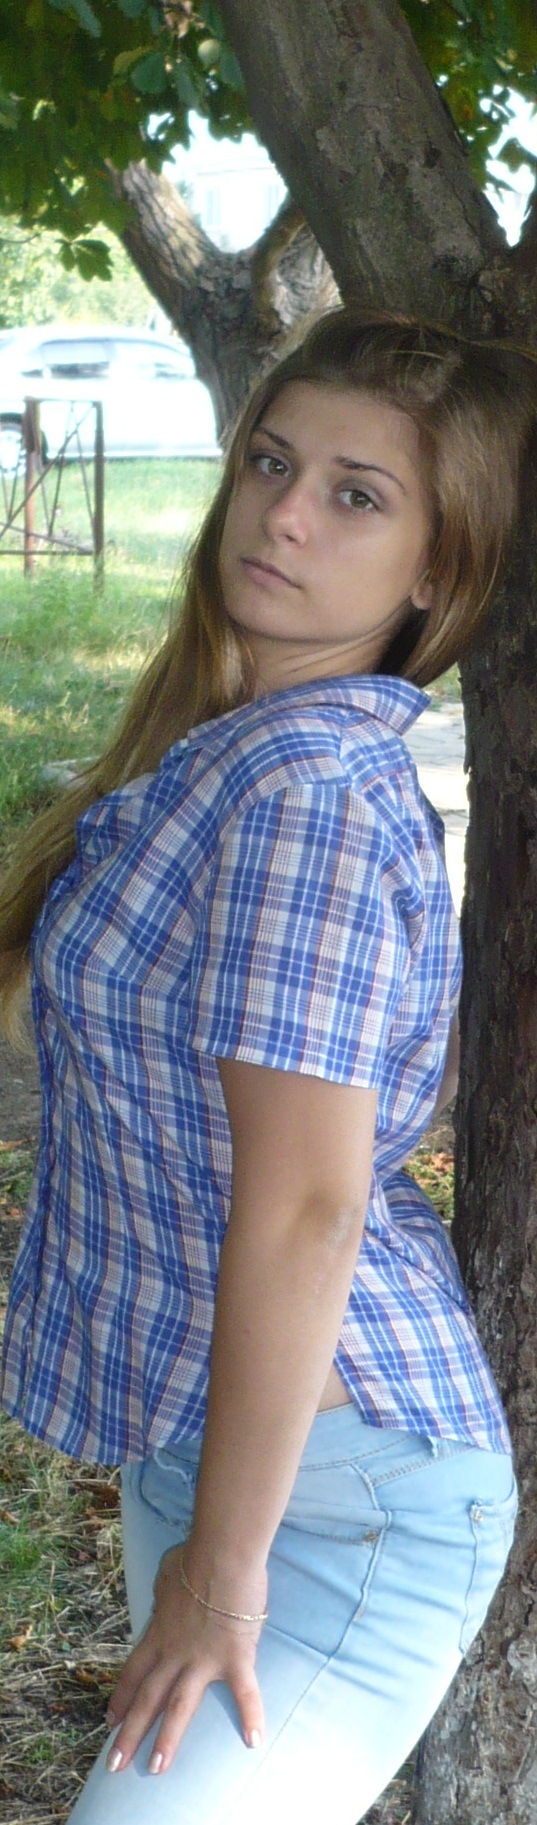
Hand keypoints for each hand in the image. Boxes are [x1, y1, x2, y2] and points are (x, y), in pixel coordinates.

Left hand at [105, 1542, 267, 1775]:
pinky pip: (244, 1692)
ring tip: (157, 1768)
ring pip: (180, 1706)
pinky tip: (254, 1742)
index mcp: (158, 1634)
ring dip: (167, 1739)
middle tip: (114, 1764)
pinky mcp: (235, 1658)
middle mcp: (174, 1653)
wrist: (221, 1554)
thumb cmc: (193, 1557)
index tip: (109, 1721)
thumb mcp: (166, 1576)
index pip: (135, 1672)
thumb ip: (164, 1597)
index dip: (121, 1698)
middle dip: (129, 1733)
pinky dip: (251, 1716)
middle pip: (147, 1698)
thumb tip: (165, 1600)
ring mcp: (203, 1660)